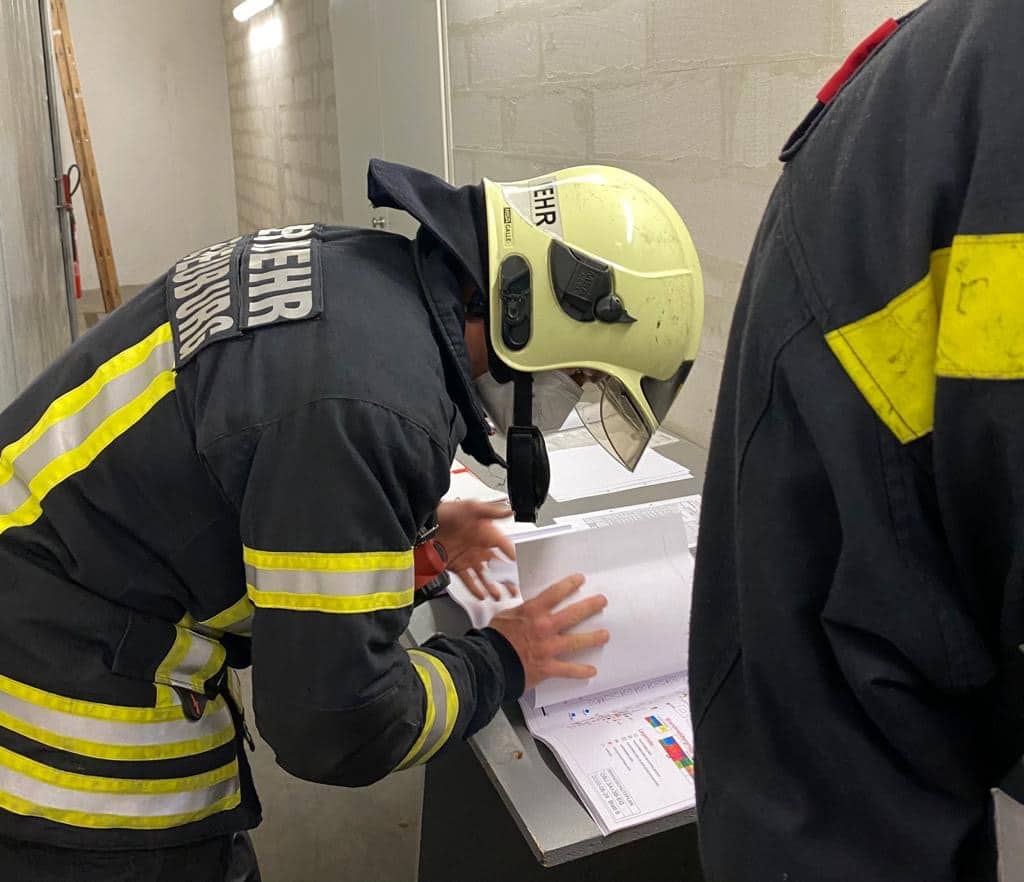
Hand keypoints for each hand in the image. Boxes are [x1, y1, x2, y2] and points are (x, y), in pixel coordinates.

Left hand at [436, 500, 516, 600]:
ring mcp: (468, 558)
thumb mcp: (472, 507)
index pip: (504, 547)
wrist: (425, 523)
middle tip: (516, 587)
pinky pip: (468, 580)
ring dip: (494, 586)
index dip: (514, 556)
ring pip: (485, 575)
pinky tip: (482, 595)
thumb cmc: (447, 512)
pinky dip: (475, 589)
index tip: (522, 566)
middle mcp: (478, 547)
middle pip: (498, 565)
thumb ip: (492, 511)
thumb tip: (509, 511)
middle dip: (508, 577)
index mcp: (485, 533)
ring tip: (502, 595)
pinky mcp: (456, 566)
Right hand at [489, 574, 609, 689]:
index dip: (570, 584)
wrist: (489, 663)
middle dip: (590, 606)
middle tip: (601, 602)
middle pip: (573, 614)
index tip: (580, 579)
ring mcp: (548, 648)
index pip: (555, 593)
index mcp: (532, 612)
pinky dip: (580, 671)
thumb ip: (519, 611)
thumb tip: (524, 608)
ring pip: (576, 641)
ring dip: (593, 638)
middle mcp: (544, 628)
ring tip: (604, 635)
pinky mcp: (547, 667)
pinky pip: (568, 670)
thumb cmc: (493, 640)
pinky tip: (591, 671)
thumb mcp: (504, 616)